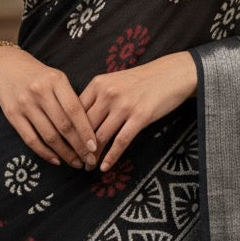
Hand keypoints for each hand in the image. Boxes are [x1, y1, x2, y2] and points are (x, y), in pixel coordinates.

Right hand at [0, 46, 97, 169]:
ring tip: (75, 162)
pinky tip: (56, 160)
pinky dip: (45, 153)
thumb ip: (71, 100)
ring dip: (64, 153)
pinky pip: (31, 139)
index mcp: (56, 80)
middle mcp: (40, 91)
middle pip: (63, 125)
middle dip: (78, 146)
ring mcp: (25, 104)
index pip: (75, 110)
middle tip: (89, 160)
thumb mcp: (58, 79)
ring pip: (48, 135)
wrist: (8, 67)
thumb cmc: (41, 77)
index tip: (95, 147)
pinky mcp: (12, 115)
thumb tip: (90, 130)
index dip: (86, 131)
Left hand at [79, 52, 197, 171]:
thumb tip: (80, 121)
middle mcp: (108, 93)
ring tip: (88, 167)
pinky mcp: (140, 116)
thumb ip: (98, 97)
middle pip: (85, 126)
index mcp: (98, 84)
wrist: (172, 73)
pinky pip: (121, 141)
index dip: (69, 131)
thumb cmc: (142, 80)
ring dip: (92, 155)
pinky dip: (111, 157)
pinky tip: (105, 167)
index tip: (66, 145)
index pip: (75, 111)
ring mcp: (124, 105)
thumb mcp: (114, 81)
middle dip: (78, 147)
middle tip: (75, 161)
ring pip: (101, 136)